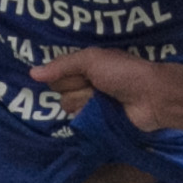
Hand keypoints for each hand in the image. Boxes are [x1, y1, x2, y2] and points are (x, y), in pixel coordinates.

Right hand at [31, 46, 172, 128]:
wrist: (151, 96)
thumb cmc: (123, 72)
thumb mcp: (91, 60)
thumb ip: (62, 65)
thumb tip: (31, 73)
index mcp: (85, 66)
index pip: (57, 73)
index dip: (66, 75)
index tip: (82, 74)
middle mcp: (85, 84)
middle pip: (60, 91)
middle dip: (77, 88)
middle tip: (97, 86)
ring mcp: (91, 104)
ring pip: (69, 106)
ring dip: (85, 102)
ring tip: (104, 100)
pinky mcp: (97, 122)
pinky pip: (79, 121)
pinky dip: (88, 116)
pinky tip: (101, 113)